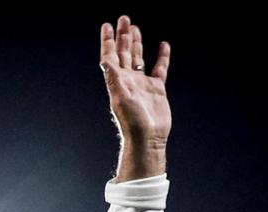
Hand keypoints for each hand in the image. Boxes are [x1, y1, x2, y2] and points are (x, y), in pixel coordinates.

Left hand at [100, 15, 171, 145]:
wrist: (148, 138)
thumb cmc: (132, 122)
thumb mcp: (120, 98)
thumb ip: (113, 78)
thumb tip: (105, 60)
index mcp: (117, 81)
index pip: (110, 55)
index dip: (107, 40)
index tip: (107, 25)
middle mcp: (128, 80)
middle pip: (124, 52)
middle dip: (123, 36)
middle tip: (123, 18)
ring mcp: (142, 83)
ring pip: (139, 58)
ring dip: (137, 43)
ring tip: (135, 27)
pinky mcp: (157, 89)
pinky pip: (159, 68)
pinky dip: (161, 57)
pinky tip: (163, 45)